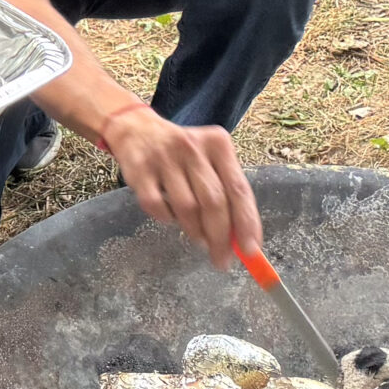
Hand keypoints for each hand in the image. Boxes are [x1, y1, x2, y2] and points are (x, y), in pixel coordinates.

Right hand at [102, 104, 259, 271]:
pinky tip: (171, 218)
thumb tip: (240, 238)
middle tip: (222, 260)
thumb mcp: (209, 160)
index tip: (251, 251)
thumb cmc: (182, 153)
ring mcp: (164, 157)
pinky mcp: (140, 169)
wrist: (137, 129)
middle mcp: (193, 148)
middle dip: (220, 238)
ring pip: (187, 208)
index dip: (247, 223)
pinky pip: (157, 207)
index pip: (239, 189)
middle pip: (213, 202)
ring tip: (199, 239)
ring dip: (195, 232)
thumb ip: (226, 192)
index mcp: (218, 145)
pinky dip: (167, 220)